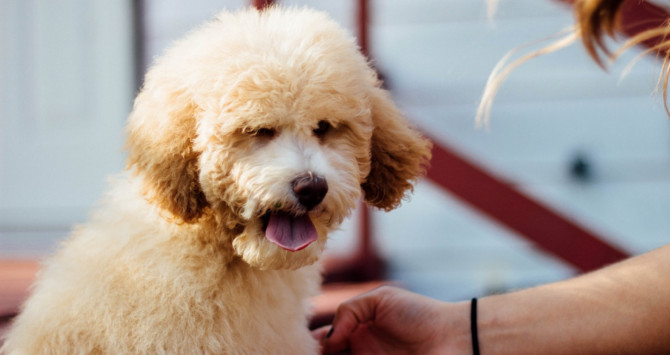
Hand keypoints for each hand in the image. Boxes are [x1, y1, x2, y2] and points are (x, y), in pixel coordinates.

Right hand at [312, 286, 470, 353]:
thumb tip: (329, 338)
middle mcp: (359, 352)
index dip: (311, 343)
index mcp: (356, 331)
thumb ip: (349, 310)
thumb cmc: (420, 314)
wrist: (454, 337)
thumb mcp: (381, 299)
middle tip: (308, 354)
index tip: (303, 345)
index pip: (324, 340)